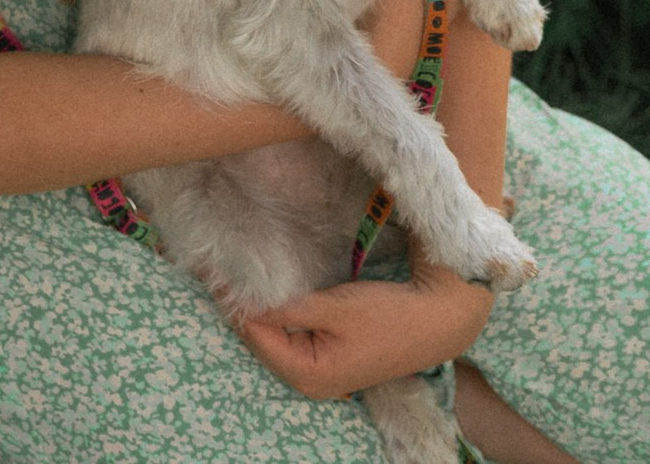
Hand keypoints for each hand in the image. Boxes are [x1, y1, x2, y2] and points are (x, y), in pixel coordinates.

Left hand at [236, 268, 493, 399]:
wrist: (434, 321)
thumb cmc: (385, 315)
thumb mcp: (331, 307)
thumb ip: (286, 309)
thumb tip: (243, 303)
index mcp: (308, 374)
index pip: (255, 335)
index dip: (235, 301)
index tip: (215, 269)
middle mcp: (310, 381)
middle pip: (261, 340)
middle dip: (243, 307)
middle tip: (219, 268)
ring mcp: (322, 372)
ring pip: (275, 338)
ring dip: (260, 310)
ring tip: (238, 275)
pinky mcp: (332, 357)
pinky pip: (292, 337)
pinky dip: (279, 316)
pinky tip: (270, 293)